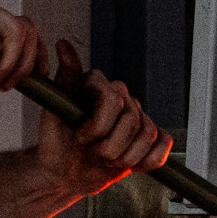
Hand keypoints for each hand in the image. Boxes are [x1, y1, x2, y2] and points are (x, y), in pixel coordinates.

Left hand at [36, 41, 171, 197]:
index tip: (81, 138)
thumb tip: (63, 44)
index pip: (113, 100)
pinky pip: (163, 143)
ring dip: (125, 157)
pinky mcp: (147, 138)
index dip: (99, 126)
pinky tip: (131, 165)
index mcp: (98, 85)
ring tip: (106, 160)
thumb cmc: (56, 143)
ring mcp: (136, 117)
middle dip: (110, 146)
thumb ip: (65, 78)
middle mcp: (120, 96)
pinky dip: (149, 160)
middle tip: (92, 152)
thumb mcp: (53, 111)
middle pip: (133, 120)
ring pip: (148, 134)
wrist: (64, 174)